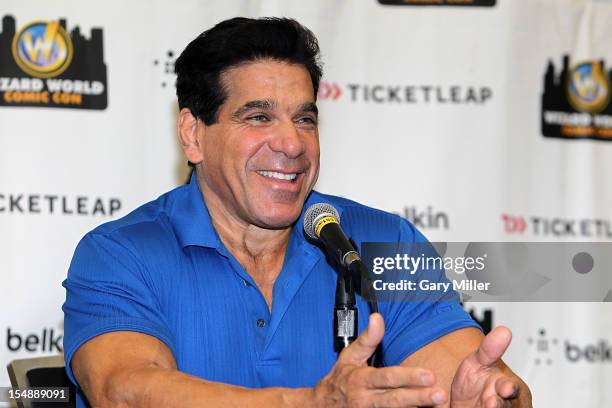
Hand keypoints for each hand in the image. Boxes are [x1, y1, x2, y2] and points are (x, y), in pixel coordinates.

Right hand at [313, 313, 447, 407]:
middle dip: (419, 397)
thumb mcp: (349, 356)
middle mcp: (366, 399)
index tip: (429, 375)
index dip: (408, 377)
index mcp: (361, 380)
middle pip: (395, 399)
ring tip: (437, 405)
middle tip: (440, 394)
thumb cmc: (339, 380)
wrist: (320, 407)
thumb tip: (377, 318)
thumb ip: (368, 338)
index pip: (387, 378)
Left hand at [450, 326, 528, 407]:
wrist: (458, 401)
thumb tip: (504, 330)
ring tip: (483, 407)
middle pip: (507, 406)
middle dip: (500, 405)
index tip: (505, 387)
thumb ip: (489, 349)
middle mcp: (505, 404)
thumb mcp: (478, 362)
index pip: (513, 389)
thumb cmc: (474, 382)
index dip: (509, 389)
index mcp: (508, 387)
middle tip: (491, 403)